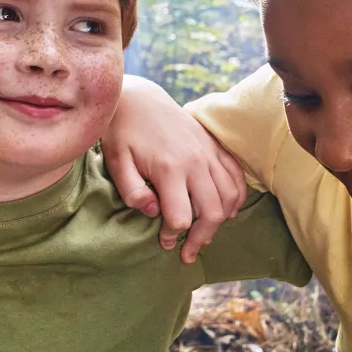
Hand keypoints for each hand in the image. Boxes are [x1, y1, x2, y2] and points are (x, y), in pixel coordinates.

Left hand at [102, 77, 246, 262]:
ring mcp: (208, 152)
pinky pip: (236, 177)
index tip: (164, 243)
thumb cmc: (122, 132)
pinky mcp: (214, 145)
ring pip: (229, 197)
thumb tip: (154, 212)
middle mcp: (195, 162)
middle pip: (212, 212)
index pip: (181, 217)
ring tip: (205, 235)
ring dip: (221, 221)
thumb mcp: (115, 161)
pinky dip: (236, 197)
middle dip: (201, 239)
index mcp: (169, 169)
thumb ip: (132, 191)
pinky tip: (227, 211)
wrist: (139, 98)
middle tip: (188, 253)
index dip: (173, 236)